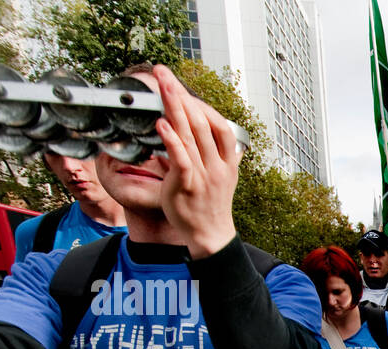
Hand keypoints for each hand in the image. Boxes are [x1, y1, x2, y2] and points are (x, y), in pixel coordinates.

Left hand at [152, 64, 239, 257]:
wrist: (211, 235)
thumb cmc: (209, 205)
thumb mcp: (218, 176)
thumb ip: (208, 154)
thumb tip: (189, 133)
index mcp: (226, 161)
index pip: (218, 124)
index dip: (200, 104)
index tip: (181, 89)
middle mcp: (217, 165)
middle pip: (202, 122)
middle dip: (180, 94)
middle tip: (163, 73)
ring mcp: (203, 175)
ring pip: (191, 135)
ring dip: (174, 107)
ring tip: (160, 86)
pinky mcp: (187, 186)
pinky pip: (181, 159)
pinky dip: (171, 140)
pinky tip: (161, 124)